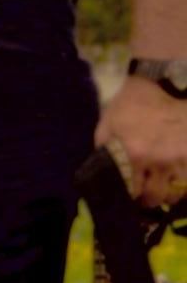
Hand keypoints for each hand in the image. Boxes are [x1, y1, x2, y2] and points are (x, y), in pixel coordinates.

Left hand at [99, 76, 186, 209]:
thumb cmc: (132, 105)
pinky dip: (186, 184)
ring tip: (166, 188)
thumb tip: (103, 176)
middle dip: (150, 200)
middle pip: (157, 196)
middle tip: (147, 196)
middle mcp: (160, 160)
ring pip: (180, 192)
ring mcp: (183, 157)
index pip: (132, 191)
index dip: (130, 198)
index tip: (129, 198)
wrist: (167, 82)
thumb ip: (104, 152)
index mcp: (134, 154)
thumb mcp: (108, 126)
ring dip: (172, 194)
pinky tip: (179, 178)